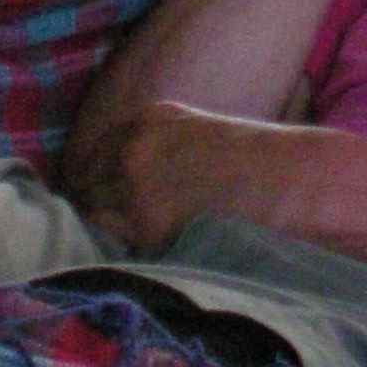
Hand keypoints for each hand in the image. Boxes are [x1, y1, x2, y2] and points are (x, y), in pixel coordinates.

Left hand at [76, 103, 281, 256]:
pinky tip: (144, 244)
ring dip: (104, 222)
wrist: (283, 181)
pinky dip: (122, 243)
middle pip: (83, 182)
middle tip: (104, 219)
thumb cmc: (253, 161)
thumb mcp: (195, 132)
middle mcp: (132, 151)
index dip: (89, 175)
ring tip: (125, 234)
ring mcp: (135, 189)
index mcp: (145, 121)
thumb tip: (119, 175)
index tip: (93, 191)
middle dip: (91, 198)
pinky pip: (116, 240)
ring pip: (92, 212)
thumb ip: (155, 145)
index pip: (90, 152)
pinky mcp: (147, 228)